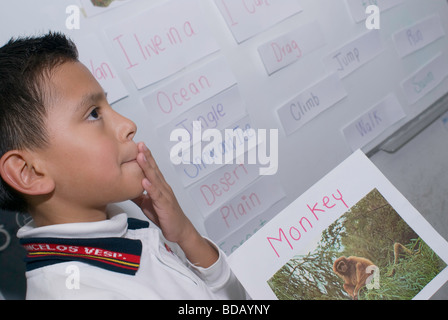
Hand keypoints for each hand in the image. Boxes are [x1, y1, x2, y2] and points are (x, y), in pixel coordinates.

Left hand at [132, 142, 217, 266]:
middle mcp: (163, 188)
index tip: (137, 145)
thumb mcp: (148, 204)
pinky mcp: (165, 205)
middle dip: (146, 155)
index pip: (151, 169)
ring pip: (155, 179)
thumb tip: (125, 187)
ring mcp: (165, 196)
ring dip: (147, 167)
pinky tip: (145, 181)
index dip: (145, 156)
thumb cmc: (165, 216)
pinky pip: (157, 195)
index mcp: (159, 186)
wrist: (179, 230)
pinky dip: (150, 188)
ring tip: (140, 156)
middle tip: (140, 143)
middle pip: (154, 169)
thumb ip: (138, 195)